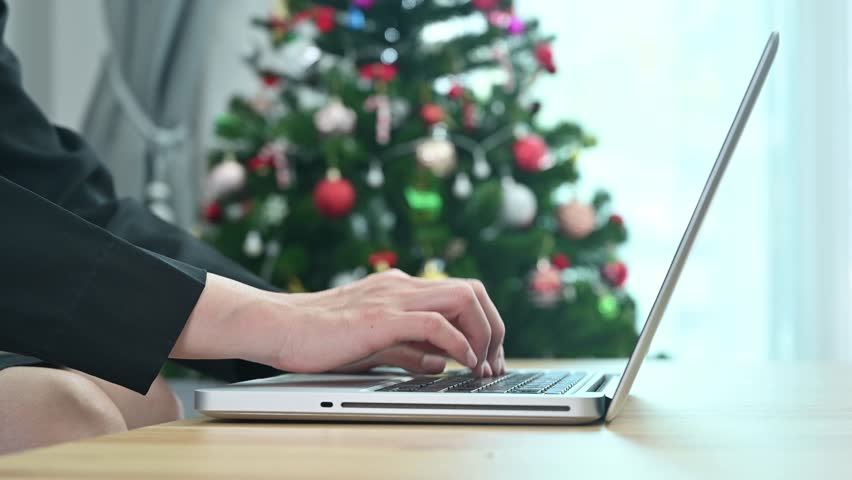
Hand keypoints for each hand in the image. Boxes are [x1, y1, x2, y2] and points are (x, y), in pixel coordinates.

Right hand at [171, 270, 505, 376]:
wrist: (277, 326)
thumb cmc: (318, 336)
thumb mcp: (374, 343)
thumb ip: (410, 350)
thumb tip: (444, 362)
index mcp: (400, 289)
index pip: (461, 293)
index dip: (485, 323)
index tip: (488, 357)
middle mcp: (402, 286)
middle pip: (472, 290)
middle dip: (494, 326)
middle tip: (494, 362)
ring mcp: (392, 298)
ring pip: (462, 298)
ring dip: (483, 333)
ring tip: (481, 365)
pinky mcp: (380, 317)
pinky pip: (434, 323)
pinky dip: (458, 342)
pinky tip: (461, 362)